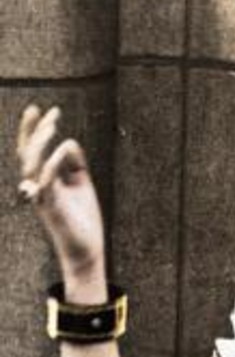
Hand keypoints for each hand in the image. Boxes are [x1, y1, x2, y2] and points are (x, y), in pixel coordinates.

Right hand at [15, 105, 106, 286]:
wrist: (86, 248)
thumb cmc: (82, 218)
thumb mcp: (81, 184)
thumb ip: (75, 164)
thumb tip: (70, 142)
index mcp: (43, 179)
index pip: (32, 151)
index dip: (34, 130)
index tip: (42, 109)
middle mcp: (37, 186)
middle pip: (27, 154)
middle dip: (35, 132)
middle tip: (49, 112)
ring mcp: (41, 197)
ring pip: (30, 166)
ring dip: (40, 144)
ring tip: (53, 127)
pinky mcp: (51, 209)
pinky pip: (45, 184)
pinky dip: (52, 165)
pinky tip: (63, 148)